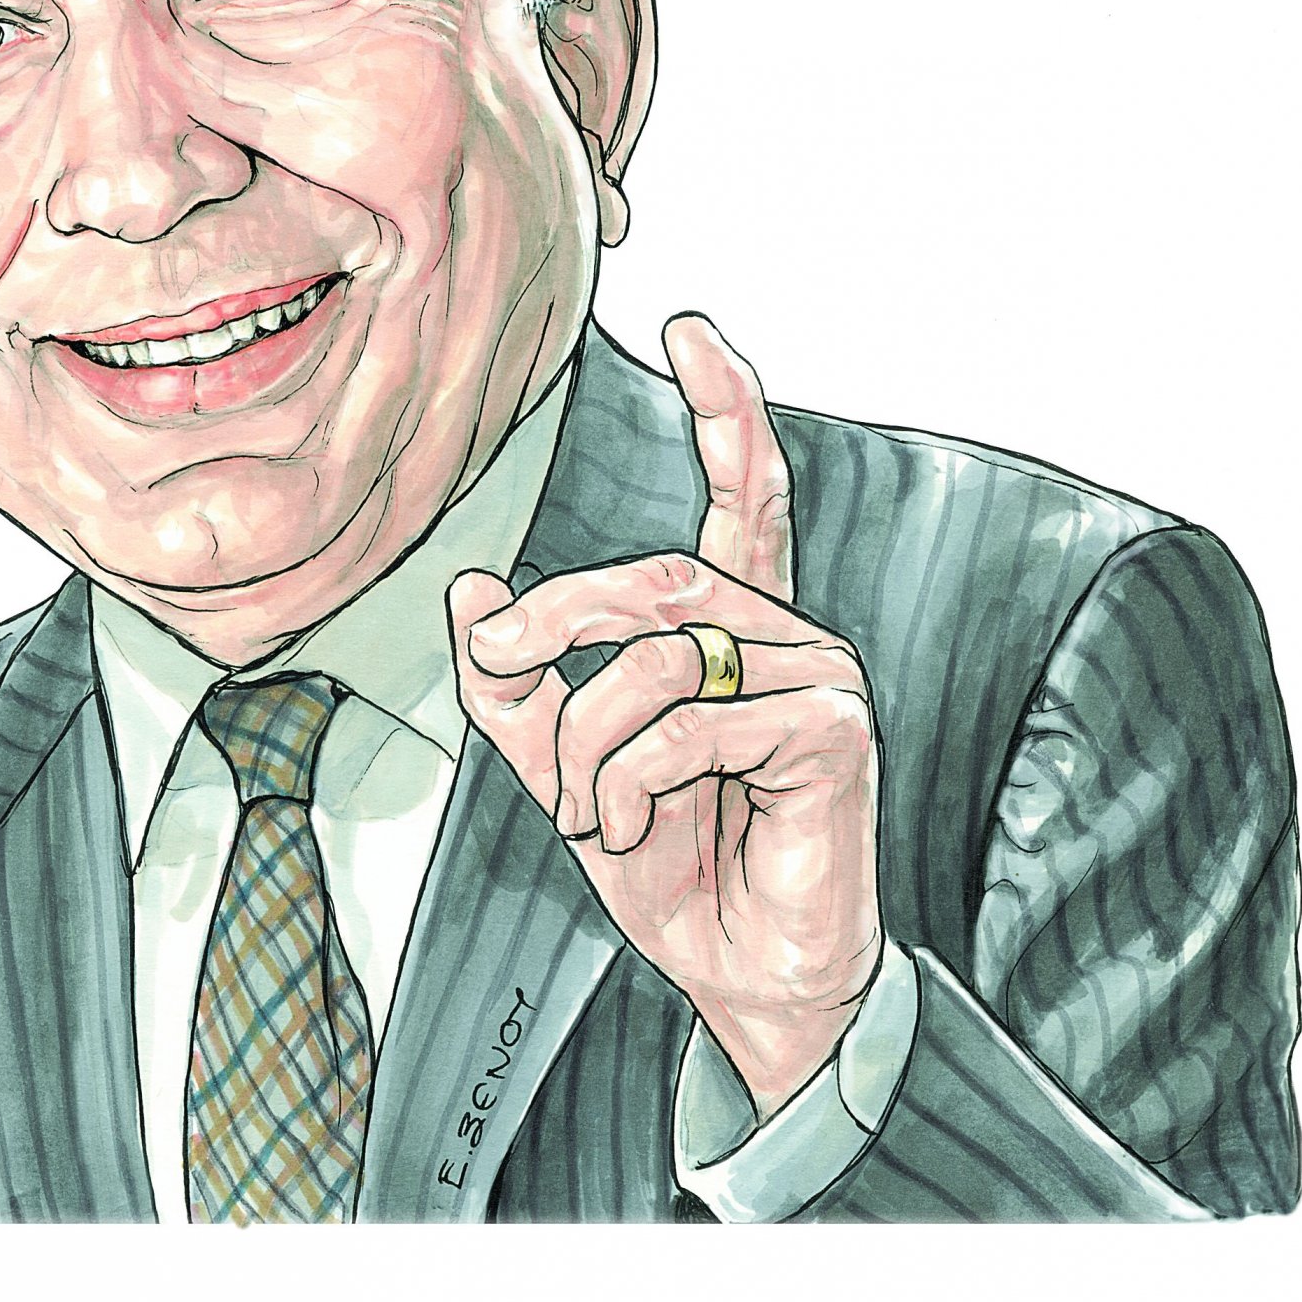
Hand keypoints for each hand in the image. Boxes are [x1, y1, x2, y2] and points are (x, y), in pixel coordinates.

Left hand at [449, 315, 881, 1117]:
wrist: (745, 973)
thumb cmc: (676, 863)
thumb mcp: (568, 767)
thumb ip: (518, 687)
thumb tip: (469, 594)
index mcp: (737, 627)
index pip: (745, 495)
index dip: (726, 408)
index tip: (691, 328)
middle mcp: (786, 634)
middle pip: (656, 574)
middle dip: (554, 615)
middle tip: (496, 653)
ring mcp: (820, 677)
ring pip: (658, 655)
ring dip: (585, 743)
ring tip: (587, 810)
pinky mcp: (832, 732)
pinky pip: (688, 723)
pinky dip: (624, 784)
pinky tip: (629, 829)